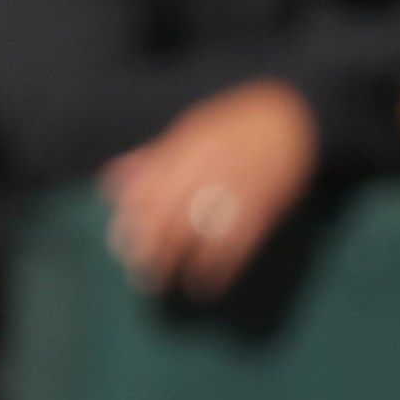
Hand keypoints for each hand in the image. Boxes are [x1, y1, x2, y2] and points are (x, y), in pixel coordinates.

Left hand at [103, 79, 318, 297]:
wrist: (290, 115)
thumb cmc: (234, 123)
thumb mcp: (187, 130)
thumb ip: (149, 161)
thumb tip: (109, 184)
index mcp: (182, 150)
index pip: (147, 191)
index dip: (131, 222)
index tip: (120, 245)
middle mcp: (203, 170)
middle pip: (167, 216)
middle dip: (148, 249)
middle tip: (138, 273)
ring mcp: (234, 190)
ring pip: (198, 233)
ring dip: (176, 263)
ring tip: (162, 285)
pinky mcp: (263, 208)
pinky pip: (237, 243)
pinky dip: (218, 268)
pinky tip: (205, 284)